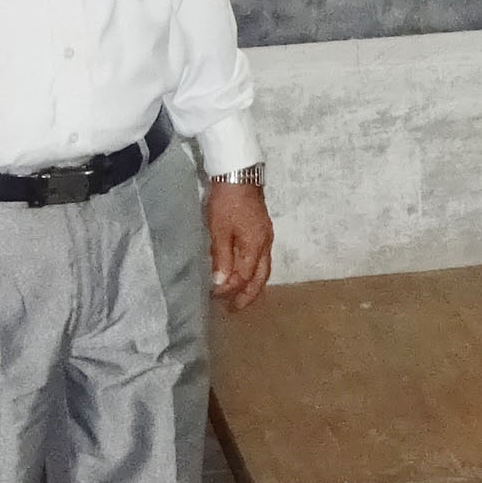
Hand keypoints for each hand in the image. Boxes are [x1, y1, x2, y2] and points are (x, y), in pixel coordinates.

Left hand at [206, 181, 274, 311]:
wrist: (238, 173)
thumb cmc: (227, 202)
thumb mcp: (219, 230)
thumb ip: (221, 258)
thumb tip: (221, 283)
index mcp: (255, 246)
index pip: (244, 276)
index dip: (231, 289)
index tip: (215, 297)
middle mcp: (265, 244)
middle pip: (261, 277)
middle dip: (248, 295)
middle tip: (234, 309)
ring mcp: (265, 237)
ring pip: (263, 269)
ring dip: (251, 285)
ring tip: (238, 296)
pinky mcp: (261, 230)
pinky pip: (260, 259)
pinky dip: (252, 271)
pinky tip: (241, 273)